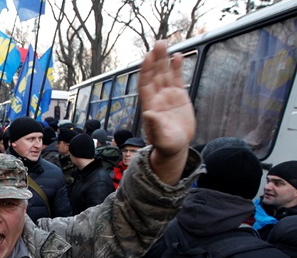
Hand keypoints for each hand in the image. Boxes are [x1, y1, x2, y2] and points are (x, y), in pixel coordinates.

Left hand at [138, 41, 194, 183]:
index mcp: (150, 105)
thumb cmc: (166, 144)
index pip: (145, 84)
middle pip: (154, 74)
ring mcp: (167, 95)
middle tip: (158, 43)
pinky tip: (179, 56)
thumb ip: (154, 126)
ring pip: (164, 73)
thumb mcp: (160, 137)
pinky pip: (177, 78)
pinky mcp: (179, 96)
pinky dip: (177, 67)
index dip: (146, 71)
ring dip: (164, 59)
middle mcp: (157, 97)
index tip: (147, 57)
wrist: (175, 147)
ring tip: (164, 43)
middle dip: (155, 59)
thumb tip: (148, 114)